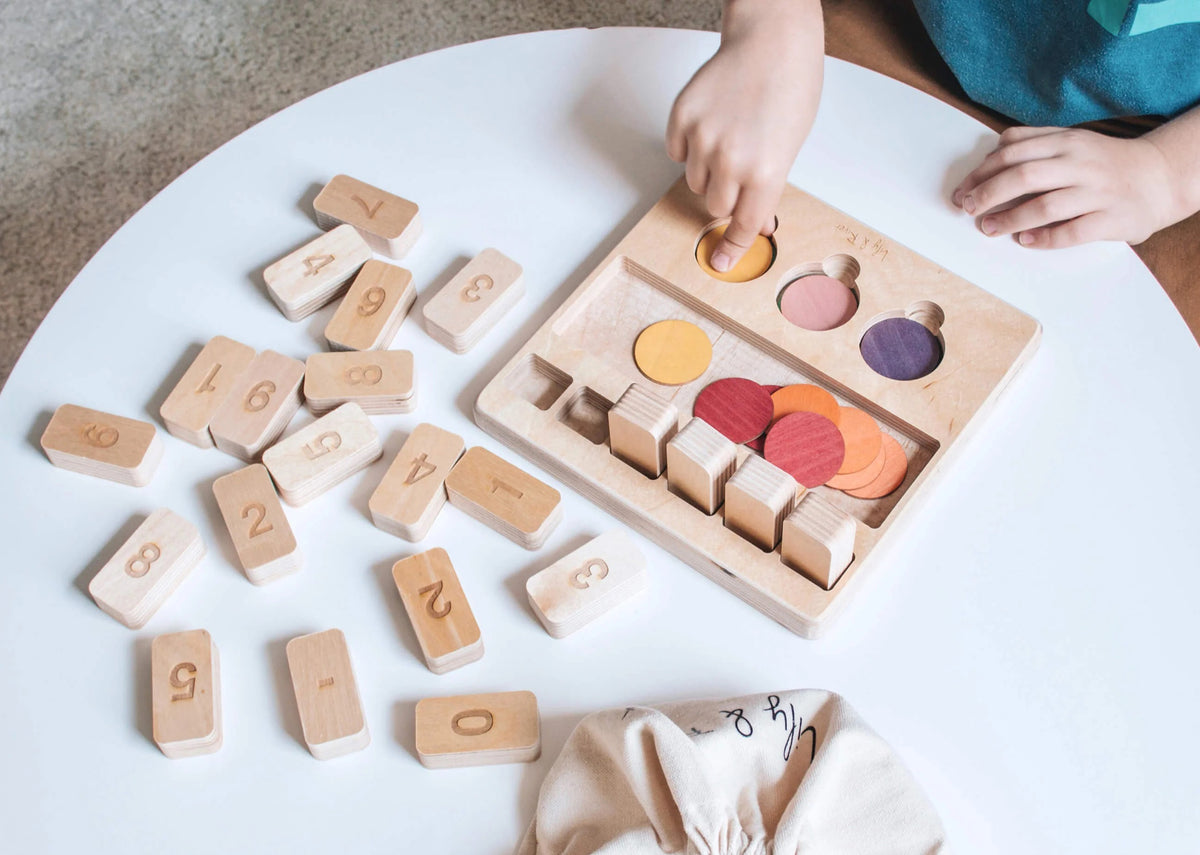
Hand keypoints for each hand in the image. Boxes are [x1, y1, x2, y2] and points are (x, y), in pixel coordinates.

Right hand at [666, 0, 822, 271]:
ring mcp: (703, 139)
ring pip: (694, 181)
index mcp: (765, 172)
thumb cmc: (789, 88)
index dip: (732, 247)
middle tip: (740, 168)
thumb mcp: (789, 147)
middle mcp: (731, 160)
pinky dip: (690, 146)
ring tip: (730, 137)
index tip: (719, 261)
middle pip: (715, 206)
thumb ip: (768, 189)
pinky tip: (713, 122)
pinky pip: (677, 152)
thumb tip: (757, 224)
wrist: (771, 42)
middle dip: (726, 196)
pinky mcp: (682, 119)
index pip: (743, 225)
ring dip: (708, 170)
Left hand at [952, 126, 1179, 247]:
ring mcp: (1097, 191)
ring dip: (1010, 219)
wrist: (1161, 177)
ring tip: (988, 228)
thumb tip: (992, 149)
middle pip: (1024, 176)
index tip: (963, 191)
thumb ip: (1035, 141)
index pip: (1014, 152)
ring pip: (1045, 205)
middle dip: (988, 193)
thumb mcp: (1072, 141)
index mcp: (1067, 142)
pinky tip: (1025, 240)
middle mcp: (1081, 163)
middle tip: (968, 209)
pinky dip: (1044, 238)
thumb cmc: (1105, 162)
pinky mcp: (1111, 218)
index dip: (982, 173)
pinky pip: (1072, 231)